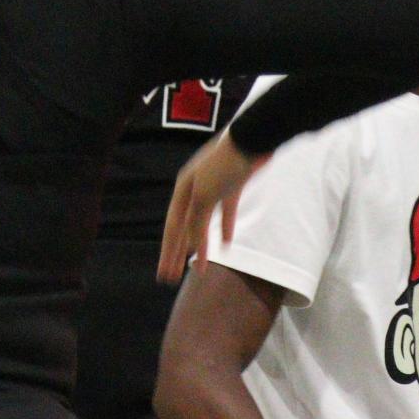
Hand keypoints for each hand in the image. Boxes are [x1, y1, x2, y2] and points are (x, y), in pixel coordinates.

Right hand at [157, 129, 266, 283]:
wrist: (254, 140)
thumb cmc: (225, 166)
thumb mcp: (205, 195)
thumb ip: (196, 221)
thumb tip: (190, 244)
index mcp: (183, 190)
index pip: (173, 229)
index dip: (168, 253)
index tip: (165, 276)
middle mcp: (194, 189)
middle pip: (183, 228)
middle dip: (176, 254)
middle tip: (171, 279)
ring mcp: (214, 188)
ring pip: (203, 223)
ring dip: (200, 245)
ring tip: (198, 268)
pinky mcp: (233, 186)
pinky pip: (225, 213)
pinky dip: (225, 228)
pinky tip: (227, 245)